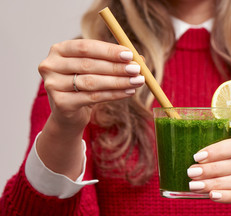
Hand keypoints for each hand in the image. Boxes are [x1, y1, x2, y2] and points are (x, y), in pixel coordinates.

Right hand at [36, 39, 144, 178]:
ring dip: (118, 81)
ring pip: (92, 82)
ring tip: (137, 81)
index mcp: (59, 50)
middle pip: (88, 64)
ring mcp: (52, 85)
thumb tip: (140, 58)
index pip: (85, 47)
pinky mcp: (61, 103)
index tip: (130, 54)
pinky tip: (129, 92)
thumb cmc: (84, 86)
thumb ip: (114, 61)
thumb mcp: (97, 70)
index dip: (109, 51)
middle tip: (137, 69)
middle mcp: (50, 65)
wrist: (69, 114)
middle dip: (116, 67)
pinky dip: (114, 94)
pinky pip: (93, 97)